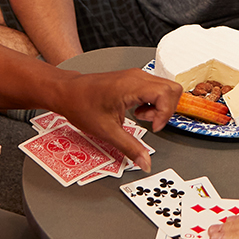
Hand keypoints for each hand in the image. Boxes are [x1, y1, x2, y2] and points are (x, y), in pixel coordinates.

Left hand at [50, 69, 181, 172]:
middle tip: (151, 123)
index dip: (165, 114)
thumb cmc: (81, 105)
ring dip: (159, 106)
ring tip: (140, 117)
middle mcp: (137, 77)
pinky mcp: (133, 80)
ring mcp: (136, 76)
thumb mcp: (107, 131)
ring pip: (165, 88)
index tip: (152, 127)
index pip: (167, 94)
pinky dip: (152, 102)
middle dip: (166, 110)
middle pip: (172, 89)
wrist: (67, 92)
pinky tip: (136, 111)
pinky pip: (155, 89)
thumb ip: (130, 148)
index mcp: (132, 86)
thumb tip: (145, 163)